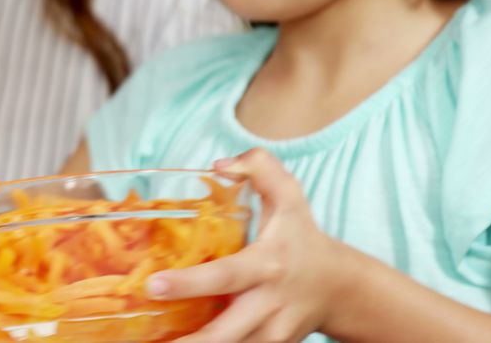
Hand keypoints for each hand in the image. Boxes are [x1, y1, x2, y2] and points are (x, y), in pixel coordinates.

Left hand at [146, 149, 356, 342]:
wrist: (341, 289)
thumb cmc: (303, 238)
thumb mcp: (289, 195)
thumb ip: (259, 167)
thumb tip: (219, 165)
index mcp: (267, 265)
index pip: (225, 276)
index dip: (189, 283)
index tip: (154, 285)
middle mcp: (268, 304)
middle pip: (226, 333)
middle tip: (150, 342)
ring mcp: (271, 334)